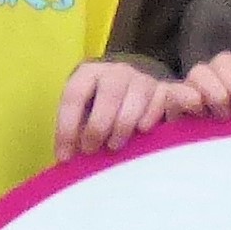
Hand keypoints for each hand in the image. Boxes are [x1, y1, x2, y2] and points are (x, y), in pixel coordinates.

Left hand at [54, 58, 184, 154]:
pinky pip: (161, 103)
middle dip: (97, 127)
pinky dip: (149, 120)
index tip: (65, 156)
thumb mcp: (84, 113)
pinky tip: (140, 132)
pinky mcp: (164, 89)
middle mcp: (116, 71)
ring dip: (122, 127)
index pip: (74, 95)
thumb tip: (68, 158)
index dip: (67, 127)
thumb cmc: (101, 108)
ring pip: (136, 100)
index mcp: (89, 73)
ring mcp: (142, 78)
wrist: (133, 90)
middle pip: (109, 94)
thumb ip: (76, 130)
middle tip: (91, 150)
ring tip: (113, 145)